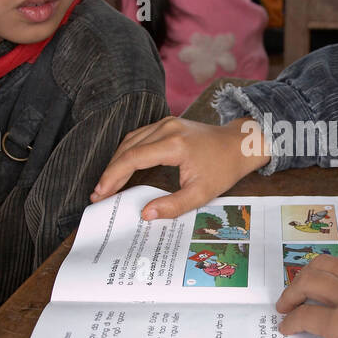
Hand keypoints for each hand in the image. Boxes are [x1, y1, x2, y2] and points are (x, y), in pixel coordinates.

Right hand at [91, 116, 268, 219]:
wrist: (239, 145)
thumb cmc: (223, 169)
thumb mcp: (202, 193)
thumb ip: (173, 205)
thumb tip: (145, 215)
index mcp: (174, 144)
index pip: (133, 158)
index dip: (113, 177)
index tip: (100, 194)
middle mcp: (167, 128)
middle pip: (127, 149)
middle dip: (110, 172)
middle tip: (98, 194)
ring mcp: (166, 122)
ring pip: (130, 140)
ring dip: (116, 162)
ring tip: (106, 185)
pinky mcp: (167, 123)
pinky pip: (139, 137)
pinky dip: (126, 153)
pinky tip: (121, 169)